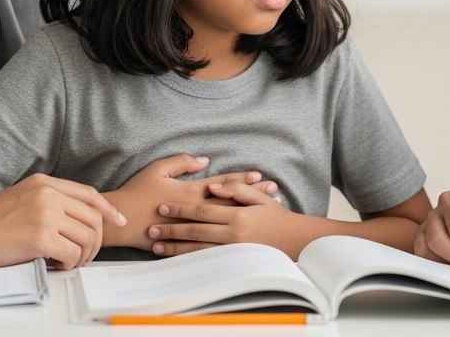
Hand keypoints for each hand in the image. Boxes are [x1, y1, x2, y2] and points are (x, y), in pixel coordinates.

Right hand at [0, 173, 126, 270]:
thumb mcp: (21, 197)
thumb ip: (48, 201)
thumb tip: (75, 219)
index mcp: (45, 183)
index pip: (89, 194)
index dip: (107, 209)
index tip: (118, 222)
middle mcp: (49, 195)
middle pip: (93, 218)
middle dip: (96, 240)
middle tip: (85, 255)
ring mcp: (46, 215)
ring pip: (87, 238)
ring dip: (83, 255)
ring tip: (68, 262)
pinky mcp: (40, 237)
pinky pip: (73, 254)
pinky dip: (70, 264)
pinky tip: (57, 266)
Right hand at [101, 153, 276, 248]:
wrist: (118, 222)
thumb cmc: (136, 193)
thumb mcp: (156, 170)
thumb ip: (181, 162)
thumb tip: (204, 159)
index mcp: (188, 191)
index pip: (220, 184)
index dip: (240, 180)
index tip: (259, 176)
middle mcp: (194, 209)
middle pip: (229, 202)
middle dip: (253, 196)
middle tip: (274, 191)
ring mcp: (190, 226)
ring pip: (224, 219)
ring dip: (246, 213)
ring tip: (266, 210)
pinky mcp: (184, 240)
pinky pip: (211, 238)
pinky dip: (229, 234)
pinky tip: (244, 234)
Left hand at [149, 181, 299, 256]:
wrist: (297, 243)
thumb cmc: (278, 218)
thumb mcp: (261, 198)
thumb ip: (236, 189)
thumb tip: (212, 185)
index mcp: (238, 214)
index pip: (202, 210)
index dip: (180, 208)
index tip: (162, 207)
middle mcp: (234, 233)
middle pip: (196, 230)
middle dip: (172, 229)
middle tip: (151, 226)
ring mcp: (233, 250)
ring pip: (198, 249)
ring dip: (175, 247)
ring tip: (156, 245)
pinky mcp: (234, 263)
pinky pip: (208, 261)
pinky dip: (190, 260)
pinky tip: (176, 259)